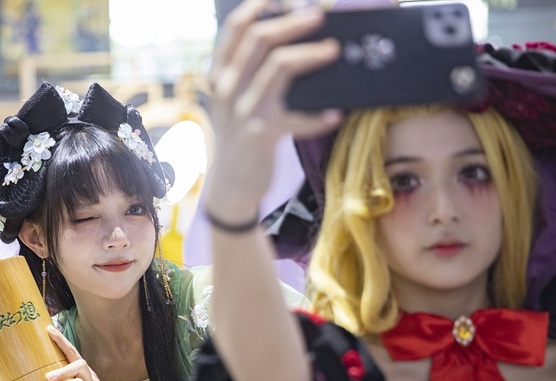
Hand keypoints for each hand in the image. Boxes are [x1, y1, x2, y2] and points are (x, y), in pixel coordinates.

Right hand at [206, 0, 341, 215]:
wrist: (230, 187)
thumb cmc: (239, 140)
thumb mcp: (231, 103)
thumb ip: (245, 75)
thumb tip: (286, 44)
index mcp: (220, 76)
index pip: (234, 29)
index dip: (258, 6)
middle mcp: (227, 89)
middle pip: (259, 38)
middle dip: (293, 22)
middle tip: (319, 15)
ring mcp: (244, 111)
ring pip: (279, 66)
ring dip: (310, 54)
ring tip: (333, 49)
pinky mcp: (262, 135)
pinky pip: (298, 118)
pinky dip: (319, 116)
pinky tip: (335, 114)